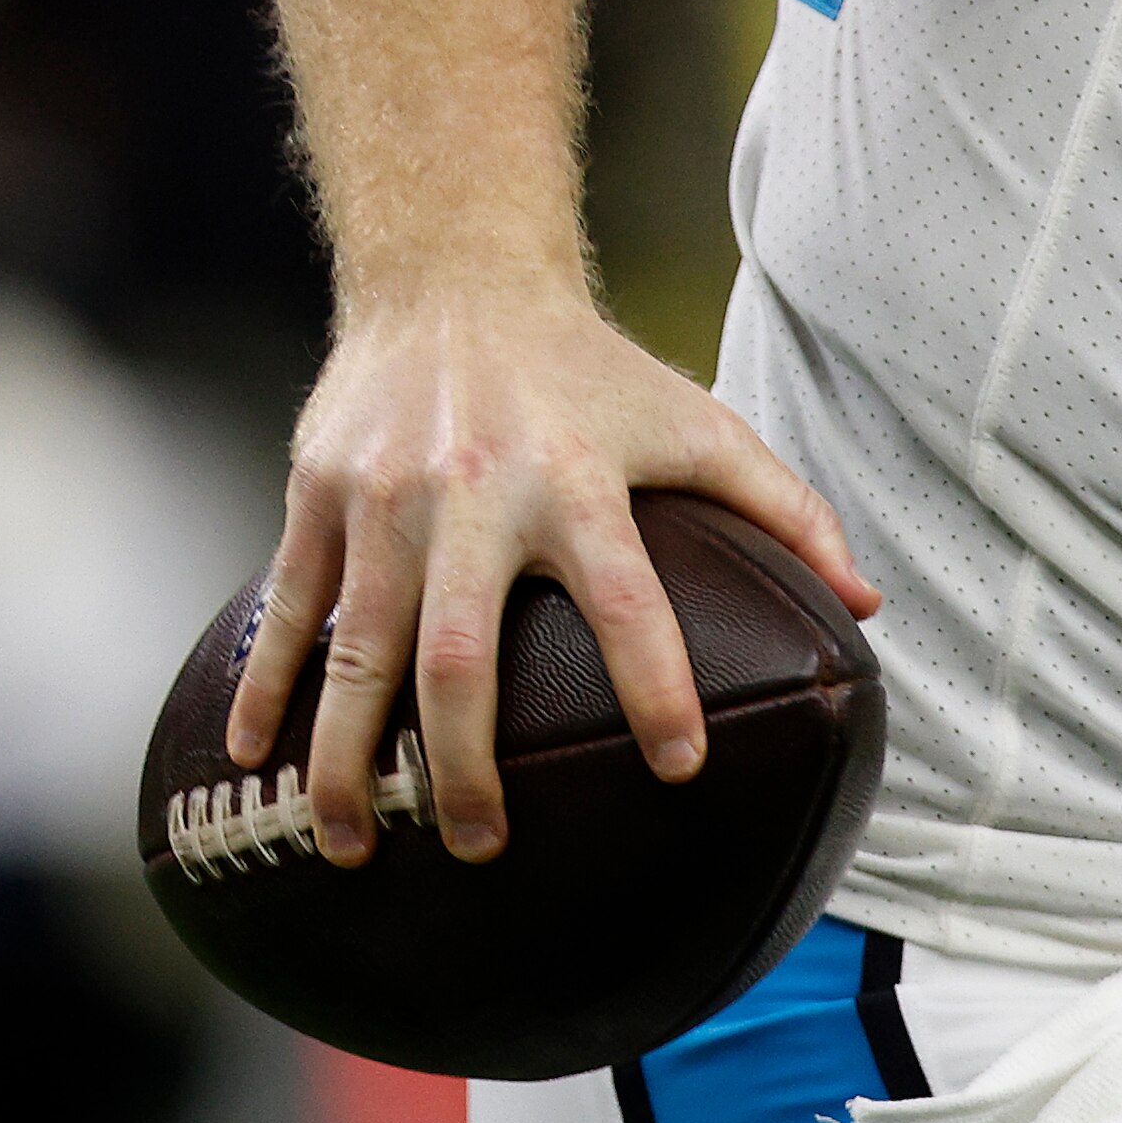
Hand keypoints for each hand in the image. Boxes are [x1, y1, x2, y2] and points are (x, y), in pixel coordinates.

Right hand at [225, 281, 880, 865]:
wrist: (456, 277)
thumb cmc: (592, 371)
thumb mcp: (697, 423)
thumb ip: (786, 512)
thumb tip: (867, 606)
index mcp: (579, 481)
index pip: (629, 601)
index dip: (658, 685)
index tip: (679, 769)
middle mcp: (477, 494)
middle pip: (460, 658)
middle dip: (463, 766)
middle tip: (482, 845)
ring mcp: (386, 500)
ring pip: (357, 652)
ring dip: (349, 759)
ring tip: (358, 844)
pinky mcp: (318, 495)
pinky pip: (287, 609)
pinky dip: (265, 686)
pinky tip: (254, 755)